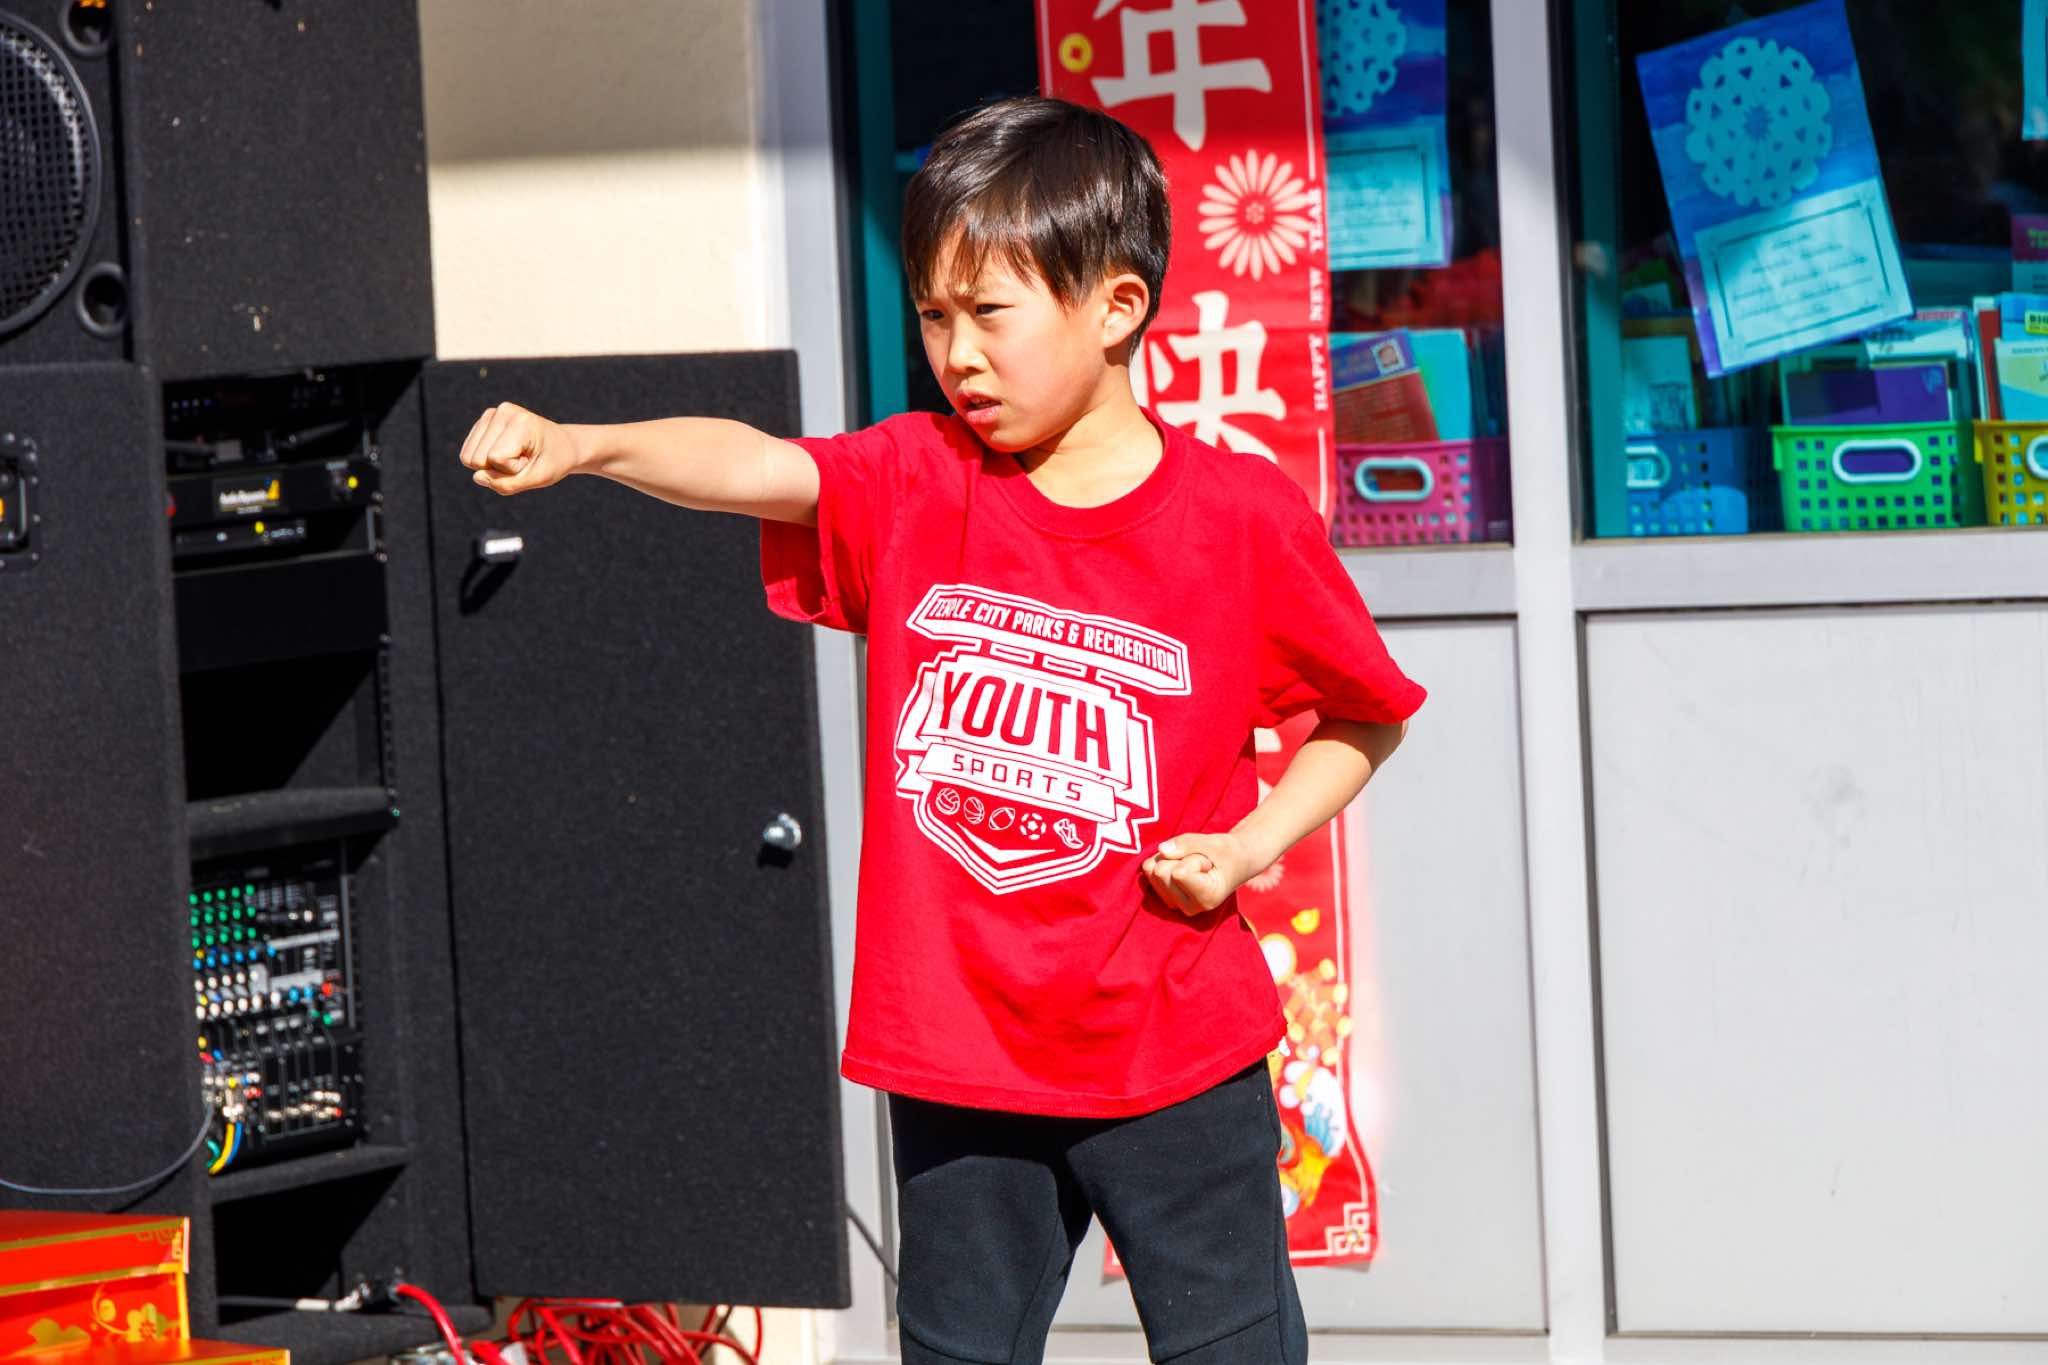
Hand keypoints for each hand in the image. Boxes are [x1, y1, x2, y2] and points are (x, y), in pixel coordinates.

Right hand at [458, 401, 579, 494]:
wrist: (562, 444)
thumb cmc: (553, 461)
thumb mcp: (538, 479)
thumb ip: (507, 484)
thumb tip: (477, 477)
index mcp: (520, 421)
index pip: (495, 459)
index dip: (513, 469)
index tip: (531, 459)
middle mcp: (502, 412)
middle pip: (477, 459)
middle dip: (501, 468)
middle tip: (524, 458)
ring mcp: (491, 414)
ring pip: (469, 458)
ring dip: (493, 465)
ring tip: (517, 454)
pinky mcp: (484, 421)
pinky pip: (468, 454)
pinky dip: (487, 460)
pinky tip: (507, 451)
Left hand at [1140, 833, 1257, 916]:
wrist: (1233, 862)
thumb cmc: (1227, 853)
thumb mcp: (1215, 842)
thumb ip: (1189, 843)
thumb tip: (1161, 850)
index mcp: (1207, 899)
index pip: (1178, 873)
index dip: (1192, 858)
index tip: (1209, 863)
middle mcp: (1189, 907)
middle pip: (1161, 871)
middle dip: (1180, 857)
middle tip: (1201, 862)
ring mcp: (1174, 903)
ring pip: (1153, 870)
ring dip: (1172, 858)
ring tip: (1193, 864)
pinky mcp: (1163, 894)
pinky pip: (1147, 868)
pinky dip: (1163, 859)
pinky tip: (1182, 865)